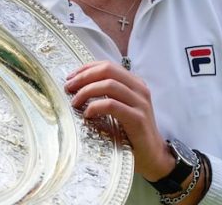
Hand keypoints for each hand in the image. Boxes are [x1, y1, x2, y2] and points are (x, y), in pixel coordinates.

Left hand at [65, 60, 174, 180]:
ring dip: (86, 91)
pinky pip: (112, 105)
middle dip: (84, 77)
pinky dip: (96, 107)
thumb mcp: (121, 109)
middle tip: (68, 87)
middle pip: (107, 71)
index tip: (70, 77)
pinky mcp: (138, 118)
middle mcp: (139, 89)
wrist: (153, 155)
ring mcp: (140, 103)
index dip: (86, 68)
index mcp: (134, 83)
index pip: (108, 66)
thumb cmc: (132, 133)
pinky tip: (87, 114)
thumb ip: (108, 96)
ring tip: (75, 102)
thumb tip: (78, 88)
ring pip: (109, 85)